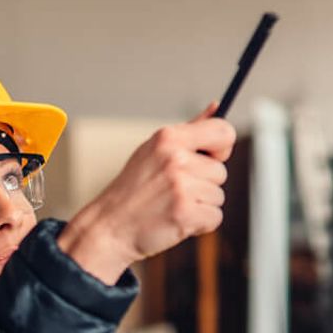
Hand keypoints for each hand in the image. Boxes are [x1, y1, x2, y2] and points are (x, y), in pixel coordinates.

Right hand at [58, 103, 234, 282]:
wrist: (109, 227)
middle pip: (220, 172)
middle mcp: (175, 158)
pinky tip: (176, 220)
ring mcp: (180, 186)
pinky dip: (200, 224)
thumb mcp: (154, 150)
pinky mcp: (184, 213)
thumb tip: (217, 105)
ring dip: (200, 205)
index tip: (211, 158)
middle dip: (203, 184)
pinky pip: (214, 217)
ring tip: (171, 205)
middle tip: (173, 191)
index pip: (223, 131)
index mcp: (168, 137)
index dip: (223, 147)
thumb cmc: (134, 188)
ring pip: (218, 196)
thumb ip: (190, 129)